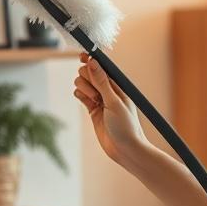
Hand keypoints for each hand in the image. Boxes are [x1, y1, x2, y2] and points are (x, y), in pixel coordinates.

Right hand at [73, 52, 148, 166]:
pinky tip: (86, 102)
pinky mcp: (93, 109)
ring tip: (94, 101)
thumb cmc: (126, 126)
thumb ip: (102, 82)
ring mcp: (99, 99)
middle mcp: (108, 89)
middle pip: (89, 72)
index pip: (102, 66)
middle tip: (95, 93)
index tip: (81, 55)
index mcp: (117, 84)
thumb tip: (93, 62)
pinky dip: (80, 95)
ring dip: (84, 88)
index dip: (91, 59)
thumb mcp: (114, 102)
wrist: (125, 150)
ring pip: (83, 83)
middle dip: (87, 78)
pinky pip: (81, 95)